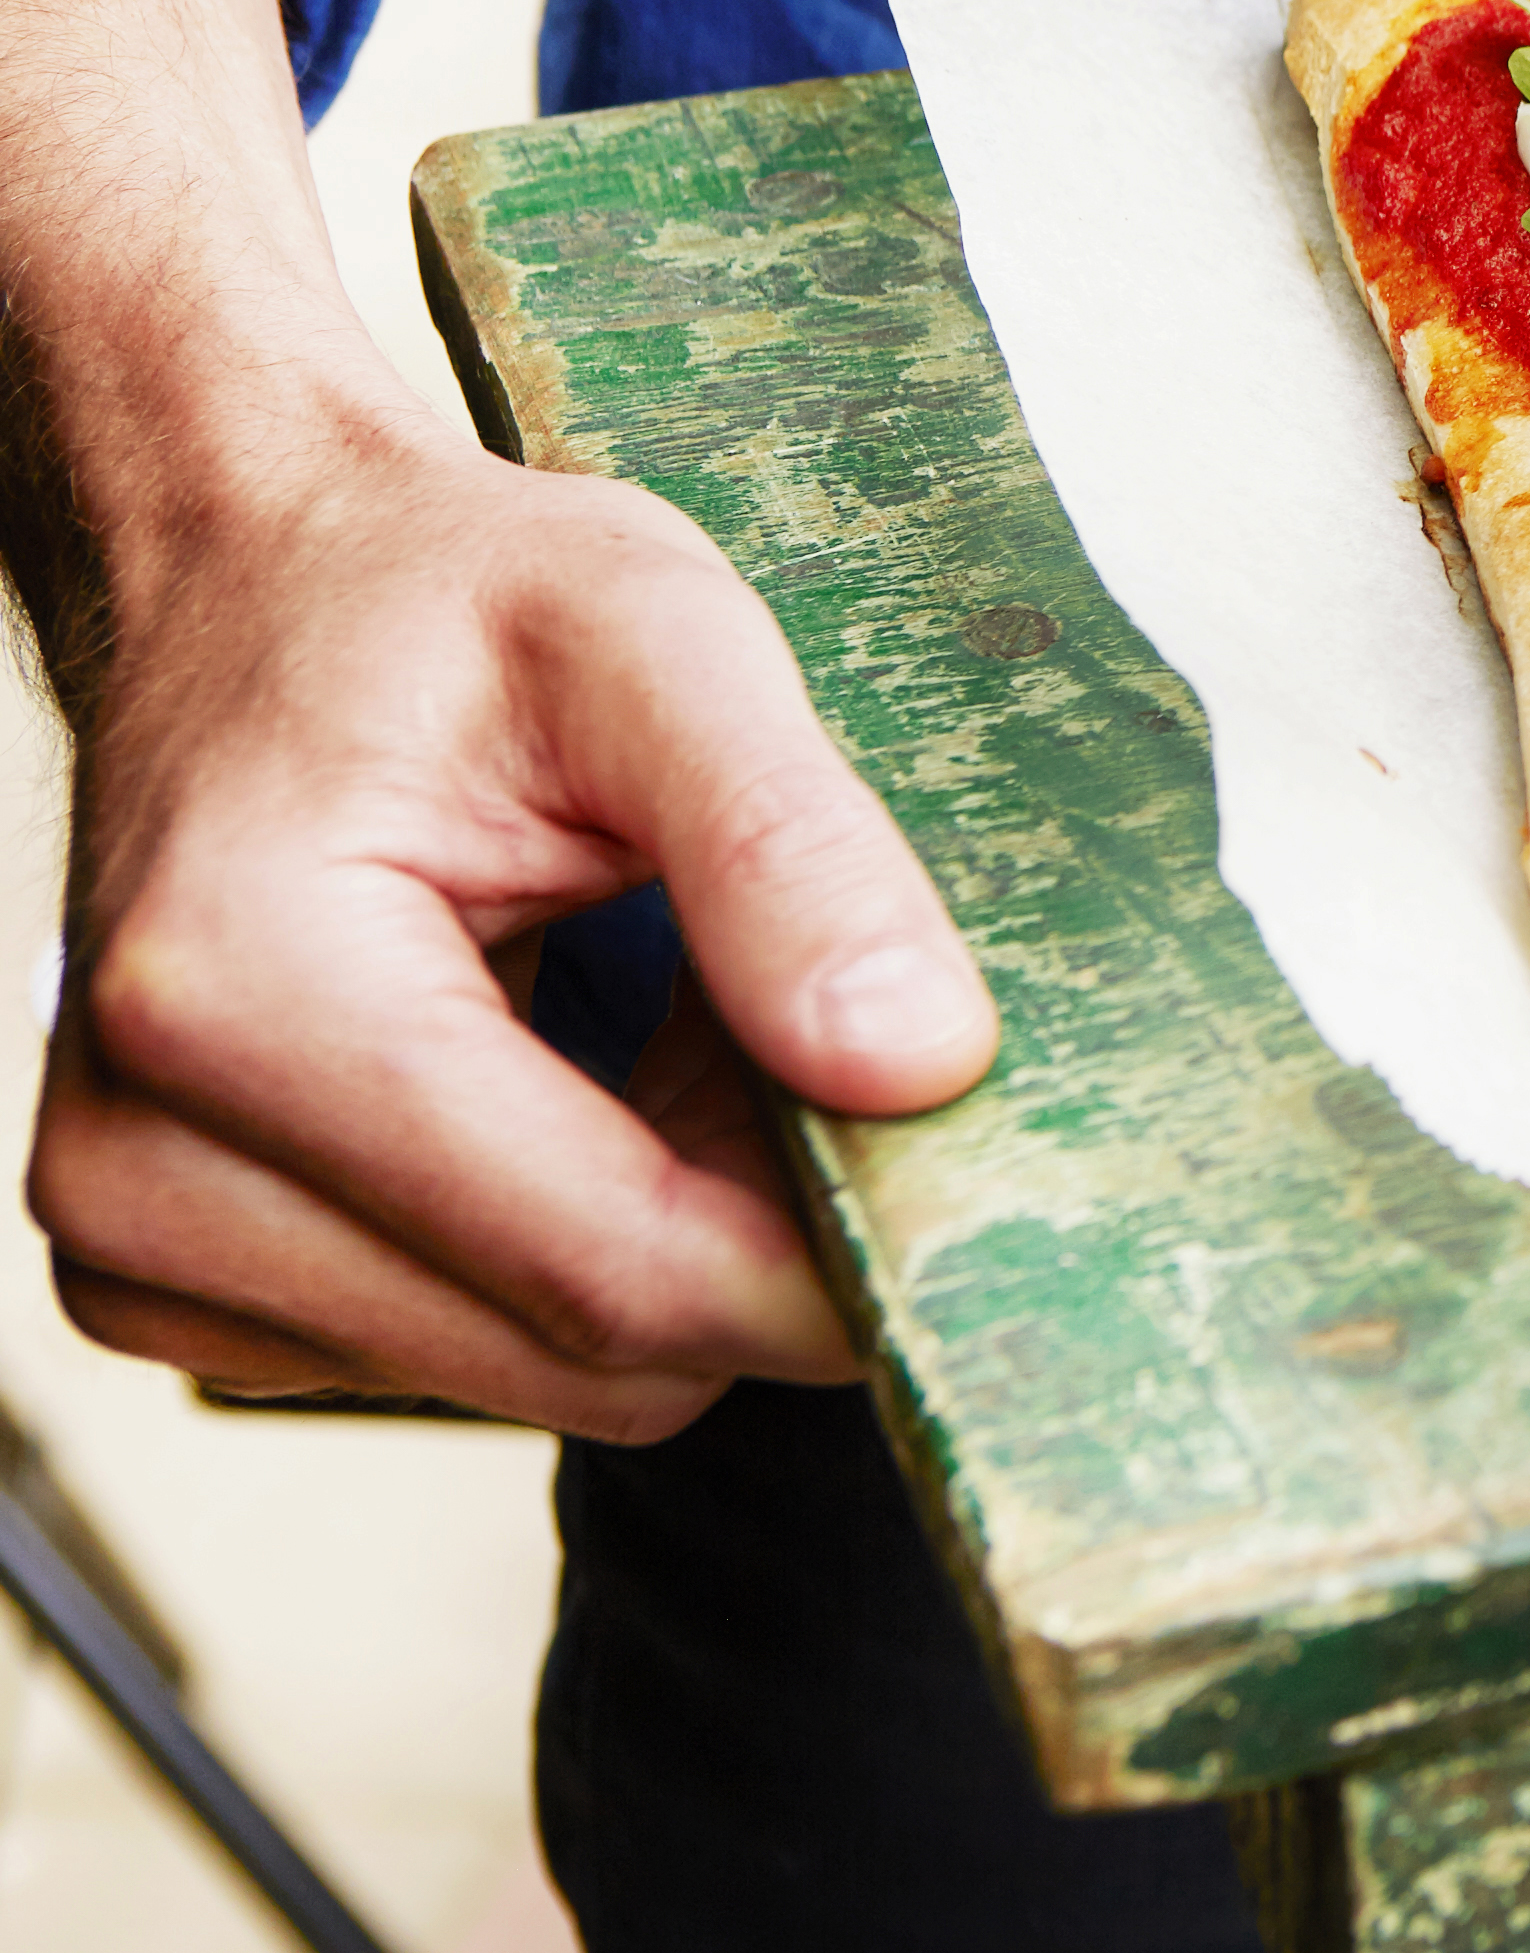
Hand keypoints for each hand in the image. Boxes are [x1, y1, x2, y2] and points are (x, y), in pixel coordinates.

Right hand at [32, 419, 998, 1440]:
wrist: (252, 582)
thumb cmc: (438, 595)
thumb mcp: (660, 639)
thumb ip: (791, 849)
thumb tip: (919, 1066)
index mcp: (241, 994)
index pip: (608, 1267)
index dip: (827, 1261)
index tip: (969, 1171)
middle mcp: (143, 1160)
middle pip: (583, 1351)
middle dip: (753, 1232)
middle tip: (806, 1026)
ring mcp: (136, 1243)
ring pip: (545, 1371)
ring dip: (666, 1228)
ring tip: (665, 1017)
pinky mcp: (178, 1281)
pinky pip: (473, 1348)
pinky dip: (575, 1238)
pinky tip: (579, 1076)